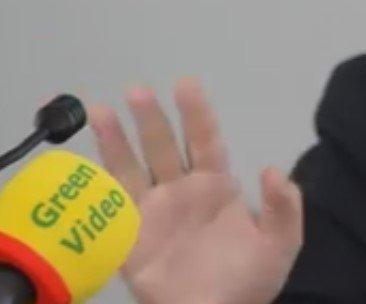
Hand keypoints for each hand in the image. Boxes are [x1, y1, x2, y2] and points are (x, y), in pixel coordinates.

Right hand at [87, 78, 302, 303]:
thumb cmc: (246, 282)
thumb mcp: (278, 246)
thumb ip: (283, 208)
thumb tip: (272, 170)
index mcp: (215, 187)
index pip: (204, 140)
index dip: (196, 112)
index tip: (185, 84)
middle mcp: (181, 190)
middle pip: (162, 145)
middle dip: (150, 118)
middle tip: (138, 90)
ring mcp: (153, 210)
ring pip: (131, 166)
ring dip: (116, 138)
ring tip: (99, 109)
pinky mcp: (129, 235)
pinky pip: (111, 203)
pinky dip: (97, 181)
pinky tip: (83, 161)